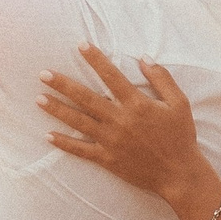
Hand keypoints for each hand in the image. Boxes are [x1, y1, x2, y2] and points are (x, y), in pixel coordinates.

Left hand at [42, 46, 211, 209]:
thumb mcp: (179, 103)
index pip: (111, 76)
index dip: (95, 59)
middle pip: (86, 98)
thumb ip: (161, 78)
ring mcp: (111, 140)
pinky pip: (81, 150)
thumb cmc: (181, 137)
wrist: (179, 174)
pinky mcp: (107, 159)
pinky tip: (48, 136)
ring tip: (39, 99)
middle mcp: (120, 120)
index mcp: (136, 104)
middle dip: (63, 85)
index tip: (80, 45)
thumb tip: (144, 58)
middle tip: (43, 74)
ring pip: (79, 122)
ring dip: (57, 110)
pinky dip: (65, 143)